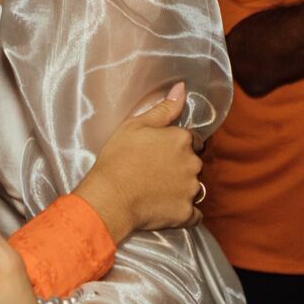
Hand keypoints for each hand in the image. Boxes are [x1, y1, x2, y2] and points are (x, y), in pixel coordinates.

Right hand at [73, 82, 202, 240]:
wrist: (109, 197)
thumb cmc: (118, 159)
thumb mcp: (135, 125)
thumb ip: (164, 108)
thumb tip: (182, 88)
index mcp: (181, 140)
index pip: (194, 140)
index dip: (179, 146)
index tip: (162, 153)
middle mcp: (192, 163)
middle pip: (194, 164)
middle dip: (181, 167)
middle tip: (157, 172)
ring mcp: (190, 190)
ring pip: (194, 188)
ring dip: (183, 189)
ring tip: (158, 192)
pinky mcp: (186, 214)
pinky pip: (194, 215)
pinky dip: (184, 213)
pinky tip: (167, 209)